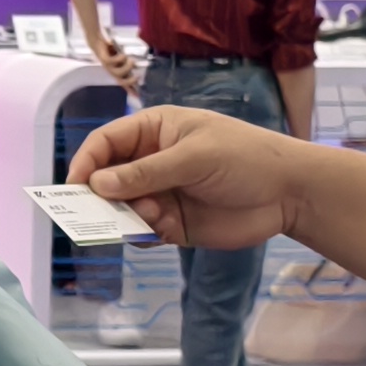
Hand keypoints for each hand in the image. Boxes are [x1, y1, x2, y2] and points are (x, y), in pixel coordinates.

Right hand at [69, 105, 305, 249]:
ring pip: (123, 208)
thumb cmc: (246, 158)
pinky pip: (143, 231)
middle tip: (97, 212)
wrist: (290, 194)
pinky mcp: (174, 224)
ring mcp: (162, 193)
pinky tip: (162, 231)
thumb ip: (146, 172)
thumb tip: (98, 185)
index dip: (88, 162)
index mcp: (154, 131)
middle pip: (108, 178)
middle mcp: (152, 161)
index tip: (75, 186)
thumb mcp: (194, 157)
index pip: (106, 143)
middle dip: (102, 195)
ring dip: (128, 215)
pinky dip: (143, 234)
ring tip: (155, 217)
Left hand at [85, 30, 142, 90]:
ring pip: (118, 73)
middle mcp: (111, 71)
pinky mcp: (104, 59)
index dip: (130, 90)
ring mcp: (107, 66)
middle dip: (130, 81)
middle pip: (121, 81)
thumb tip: (136, 67)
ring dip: (127, 67)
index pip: (124, 83)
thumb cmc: (110, 49)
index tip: (138, 96)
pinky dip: (120, 58)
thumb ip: (126, 63)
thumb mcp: (120, 57)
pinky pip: (112, 61)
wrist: (97, 41)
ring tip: (131, 60)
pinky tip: (122, 54)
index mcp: (116, 72)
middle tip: (137, 77)